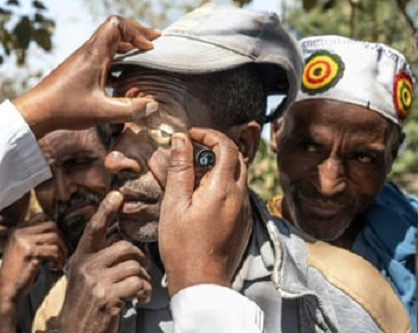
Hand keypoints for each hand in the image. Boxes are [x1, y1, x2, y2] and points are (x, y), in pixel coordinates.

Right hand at [0, 214, 67, 332]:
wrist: (6, 289)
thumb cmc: (17, 272)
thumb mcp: (21, 249)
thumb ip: (33, 238)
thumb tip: (57, 231)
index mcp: (17, 229)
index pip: (41, 216)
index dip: (54, 228)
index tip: (58, 241)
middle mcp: (20, 232)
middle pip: (51, 225)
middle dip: (62, 238)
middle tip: (63, 252)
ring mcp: (24, 241)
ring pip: (55, 237)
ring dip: (63, 251)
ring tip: (60, 261)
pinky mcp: (30, 252)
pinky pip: (53, 250)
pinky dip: (58, 260)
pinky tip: (55, 267)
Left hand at [12, 16, 160, 137]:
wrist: (36, 112)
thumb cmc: (65, 109)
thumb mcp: (102, 112)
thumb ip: (130, 110)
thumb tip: (153, 106)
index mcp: (94, 55)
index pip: (116, 24)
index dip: (136, 30)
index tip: (149, 47)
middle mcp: (88, 52)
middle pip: (115, 29)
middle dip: (136, 34)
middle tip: (154, 42)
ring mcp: (83, 60)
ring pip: (109, 43)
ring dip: (127, 46)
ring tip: (145, 54)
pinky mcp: (80, 69)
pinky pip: (103, 56)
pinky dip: (118, 59)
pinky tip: (126, 74)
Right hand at [57, 192, 151, 332]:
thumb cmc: (85, 309)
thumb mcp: (84, 280)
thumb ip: (97, 261)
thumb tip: (121, 243)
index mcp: (80, 260)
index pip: (94, 229)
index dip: (105, 210)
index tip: (117, 195)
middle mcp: (85, 267)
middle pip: (124, 247)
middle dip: (139, 260)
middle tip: (141, 274)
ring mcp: (96, 282)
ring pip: (134, 266)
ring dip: (144, 279)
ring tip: (140, 291)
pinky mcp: (108, 297)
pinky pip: (138, 283)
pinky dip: (144, 292)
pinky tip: (139, 299)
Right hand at [158, 129, 251, 295]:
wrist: (201, 282)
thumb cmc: (182, 246)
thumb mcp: (174, 203)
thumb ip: (179, 169)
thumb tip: (180, 140)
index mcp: (223, 188)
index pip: (226, 146)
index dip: (208, 135)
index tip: (190, 136)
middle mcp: (240, 196)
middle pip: (236, 158)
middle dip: (216, 148)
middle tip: (192, 151)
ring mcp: (244, 211)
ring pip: (238, 176)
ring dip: (219, 167)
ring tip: (193, 175)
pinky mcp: (243, 223)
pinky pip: (237, 194)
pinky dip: (223, 185)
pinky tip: (202, 197)